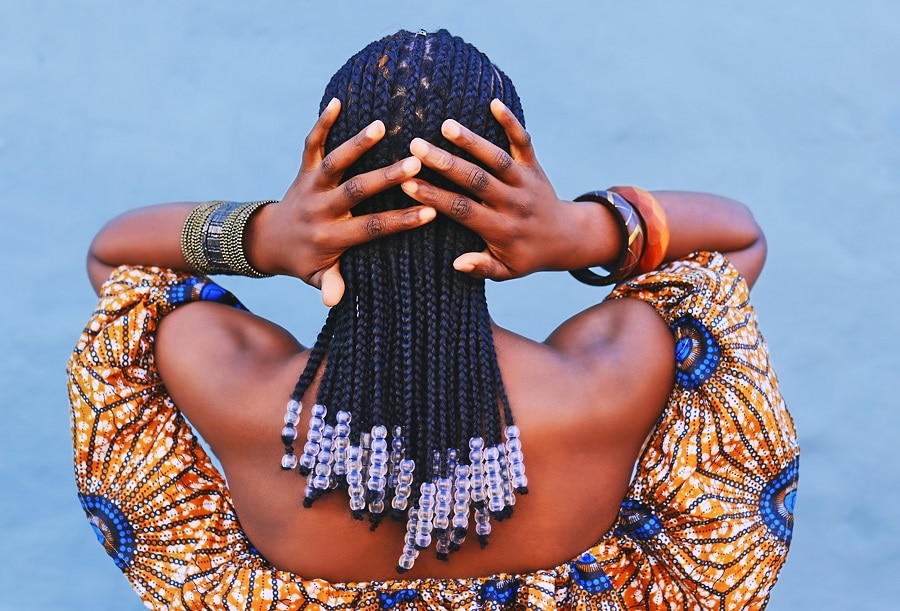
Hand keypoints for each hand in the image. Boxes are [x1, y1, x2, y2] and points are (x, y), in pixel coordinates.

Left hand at [257, 98, 435, 305]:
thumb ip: (330, 285)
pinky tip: (336, 101)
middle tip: (413, 163)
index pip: (370, 228)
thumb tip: (333, 301)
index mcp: (331, 237)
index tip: (430, 212)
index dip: (400, 221)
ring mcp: (310, 187)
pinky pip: (310, 144)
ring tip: (380, 125)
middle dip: (384, 178)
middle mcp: (321, 209)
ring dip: (355, 144)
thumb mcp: (317, 277)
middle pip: (354, 191)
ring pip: (333, 163)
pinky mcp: (303, 170)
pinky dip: (321, 123)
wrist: (269, 240)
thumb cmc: (305, 261)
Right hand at [400, 99, 596, 279]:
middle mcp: (513, 203)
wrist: (566, 238)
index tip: (408, 185)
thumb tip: (458, 264)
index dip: (435, 197)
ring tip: (446, 125)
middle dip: (446, 164)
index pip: (464, 211)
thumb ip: (483, 268)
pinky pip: (524, 141)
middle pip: (477, 180)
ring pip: (497, 159)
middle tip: (416, 147)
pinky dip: (511, 122)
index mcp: (501, 229)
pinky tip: (494, 103)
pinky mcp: (534, 165)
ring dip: (472, 141)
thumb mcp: (507, 272)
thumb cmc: (526, 256)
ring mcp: (525, 181)